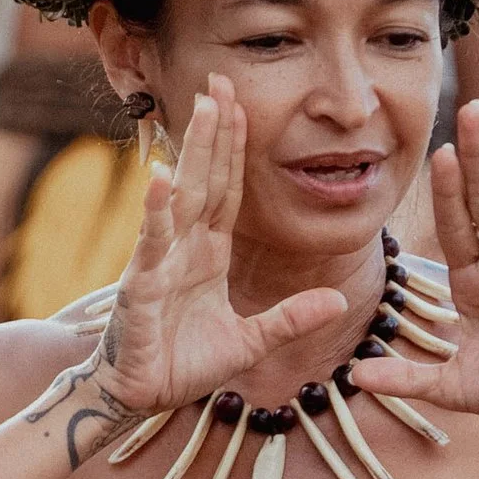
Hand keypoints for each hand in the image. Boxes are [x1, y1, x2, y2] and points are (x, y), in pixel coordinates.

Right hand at [89, 75, 347, 417]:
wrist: (140, 398)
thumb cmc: (184, 366)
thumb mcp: (252, 342)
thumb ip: (291, 318)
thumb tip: (337, 299)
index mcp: (208, 254)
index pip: (227, 191)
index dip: (236, 150)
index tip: (244, 106)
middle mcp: (184, 247)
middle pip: (206, 178)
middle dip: (215, 131)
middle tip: (222, 80)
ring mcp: (160, 260)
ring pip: (182, 196)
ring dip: (193, 152)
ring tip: (202, 107)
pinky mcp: (141, 284)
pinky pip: (152, 241)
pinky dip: (157, 209)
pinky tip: (162, 176)